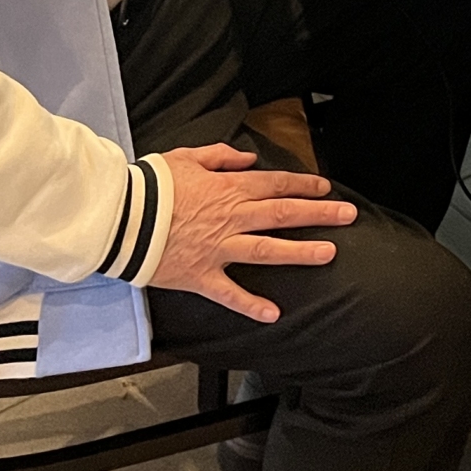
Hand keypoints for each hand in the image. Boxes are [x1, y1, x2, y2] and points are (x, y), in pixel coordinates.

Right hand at [147, 143, 356, 320]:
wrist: (122, 217)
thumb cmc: (152, 184)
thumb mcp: (187, 156)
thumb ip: (221, 156)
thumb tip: (249, 159)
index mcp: (229, 188)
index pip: (276, 184)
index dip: (304, 184)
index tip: (326, 188)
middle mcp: (232, 218)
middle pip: (283, 213)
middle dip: (319, 213)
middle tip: (349, 216)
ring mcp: (219, 248)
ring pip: (268, 250)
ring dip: (300, 252)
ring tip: (329, 254)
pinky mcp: (202, 275)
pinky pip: (230, 293)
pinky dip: (251, 304)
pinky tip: (274, 314)